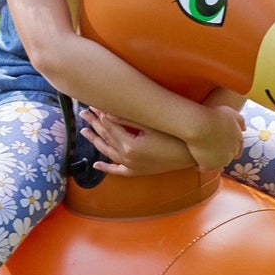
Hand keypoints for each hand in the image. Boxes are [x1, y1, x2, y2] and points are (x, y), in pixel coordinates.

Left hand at [80, 108, 194, 176]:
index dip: (100, 114)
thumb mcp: (152, 125)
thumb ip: (128, 119)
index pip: (109, 126)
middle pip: (106, 137)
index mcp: (130, 145)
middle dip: (94, 123)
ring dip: (95, 141)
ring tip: (84, 130)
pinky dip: (106, 168)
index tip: (92, 103)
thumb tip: (108, 112)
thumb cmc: (174, 136)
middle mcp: (127, 158)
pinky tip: (96, 165)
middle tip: (83, 112)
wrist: (191, 155)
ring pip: (107, 152)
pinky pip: (118, 171)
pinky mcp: (137, 171)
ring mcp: (131, 167)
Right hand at [183, 101, 244, 171]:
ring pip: (216, 164)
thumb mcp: (230, 113)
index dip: (228, 146)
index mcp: (239, 140)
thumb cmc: (213, 116)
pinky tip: (194, 161)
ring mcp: (221, 161)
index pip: (237, 148)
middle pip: (227, 157)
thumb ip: (239, 121)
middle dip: (220, 155)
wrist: (199, 124)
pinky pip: (203, 169)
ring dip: (210, 161)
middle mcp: (232, 153)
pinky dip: (199, 166)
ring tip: (201, 156)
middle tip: (209, 149)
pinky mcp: (209, 166)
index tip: (220, 145)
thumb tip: (244, 129)